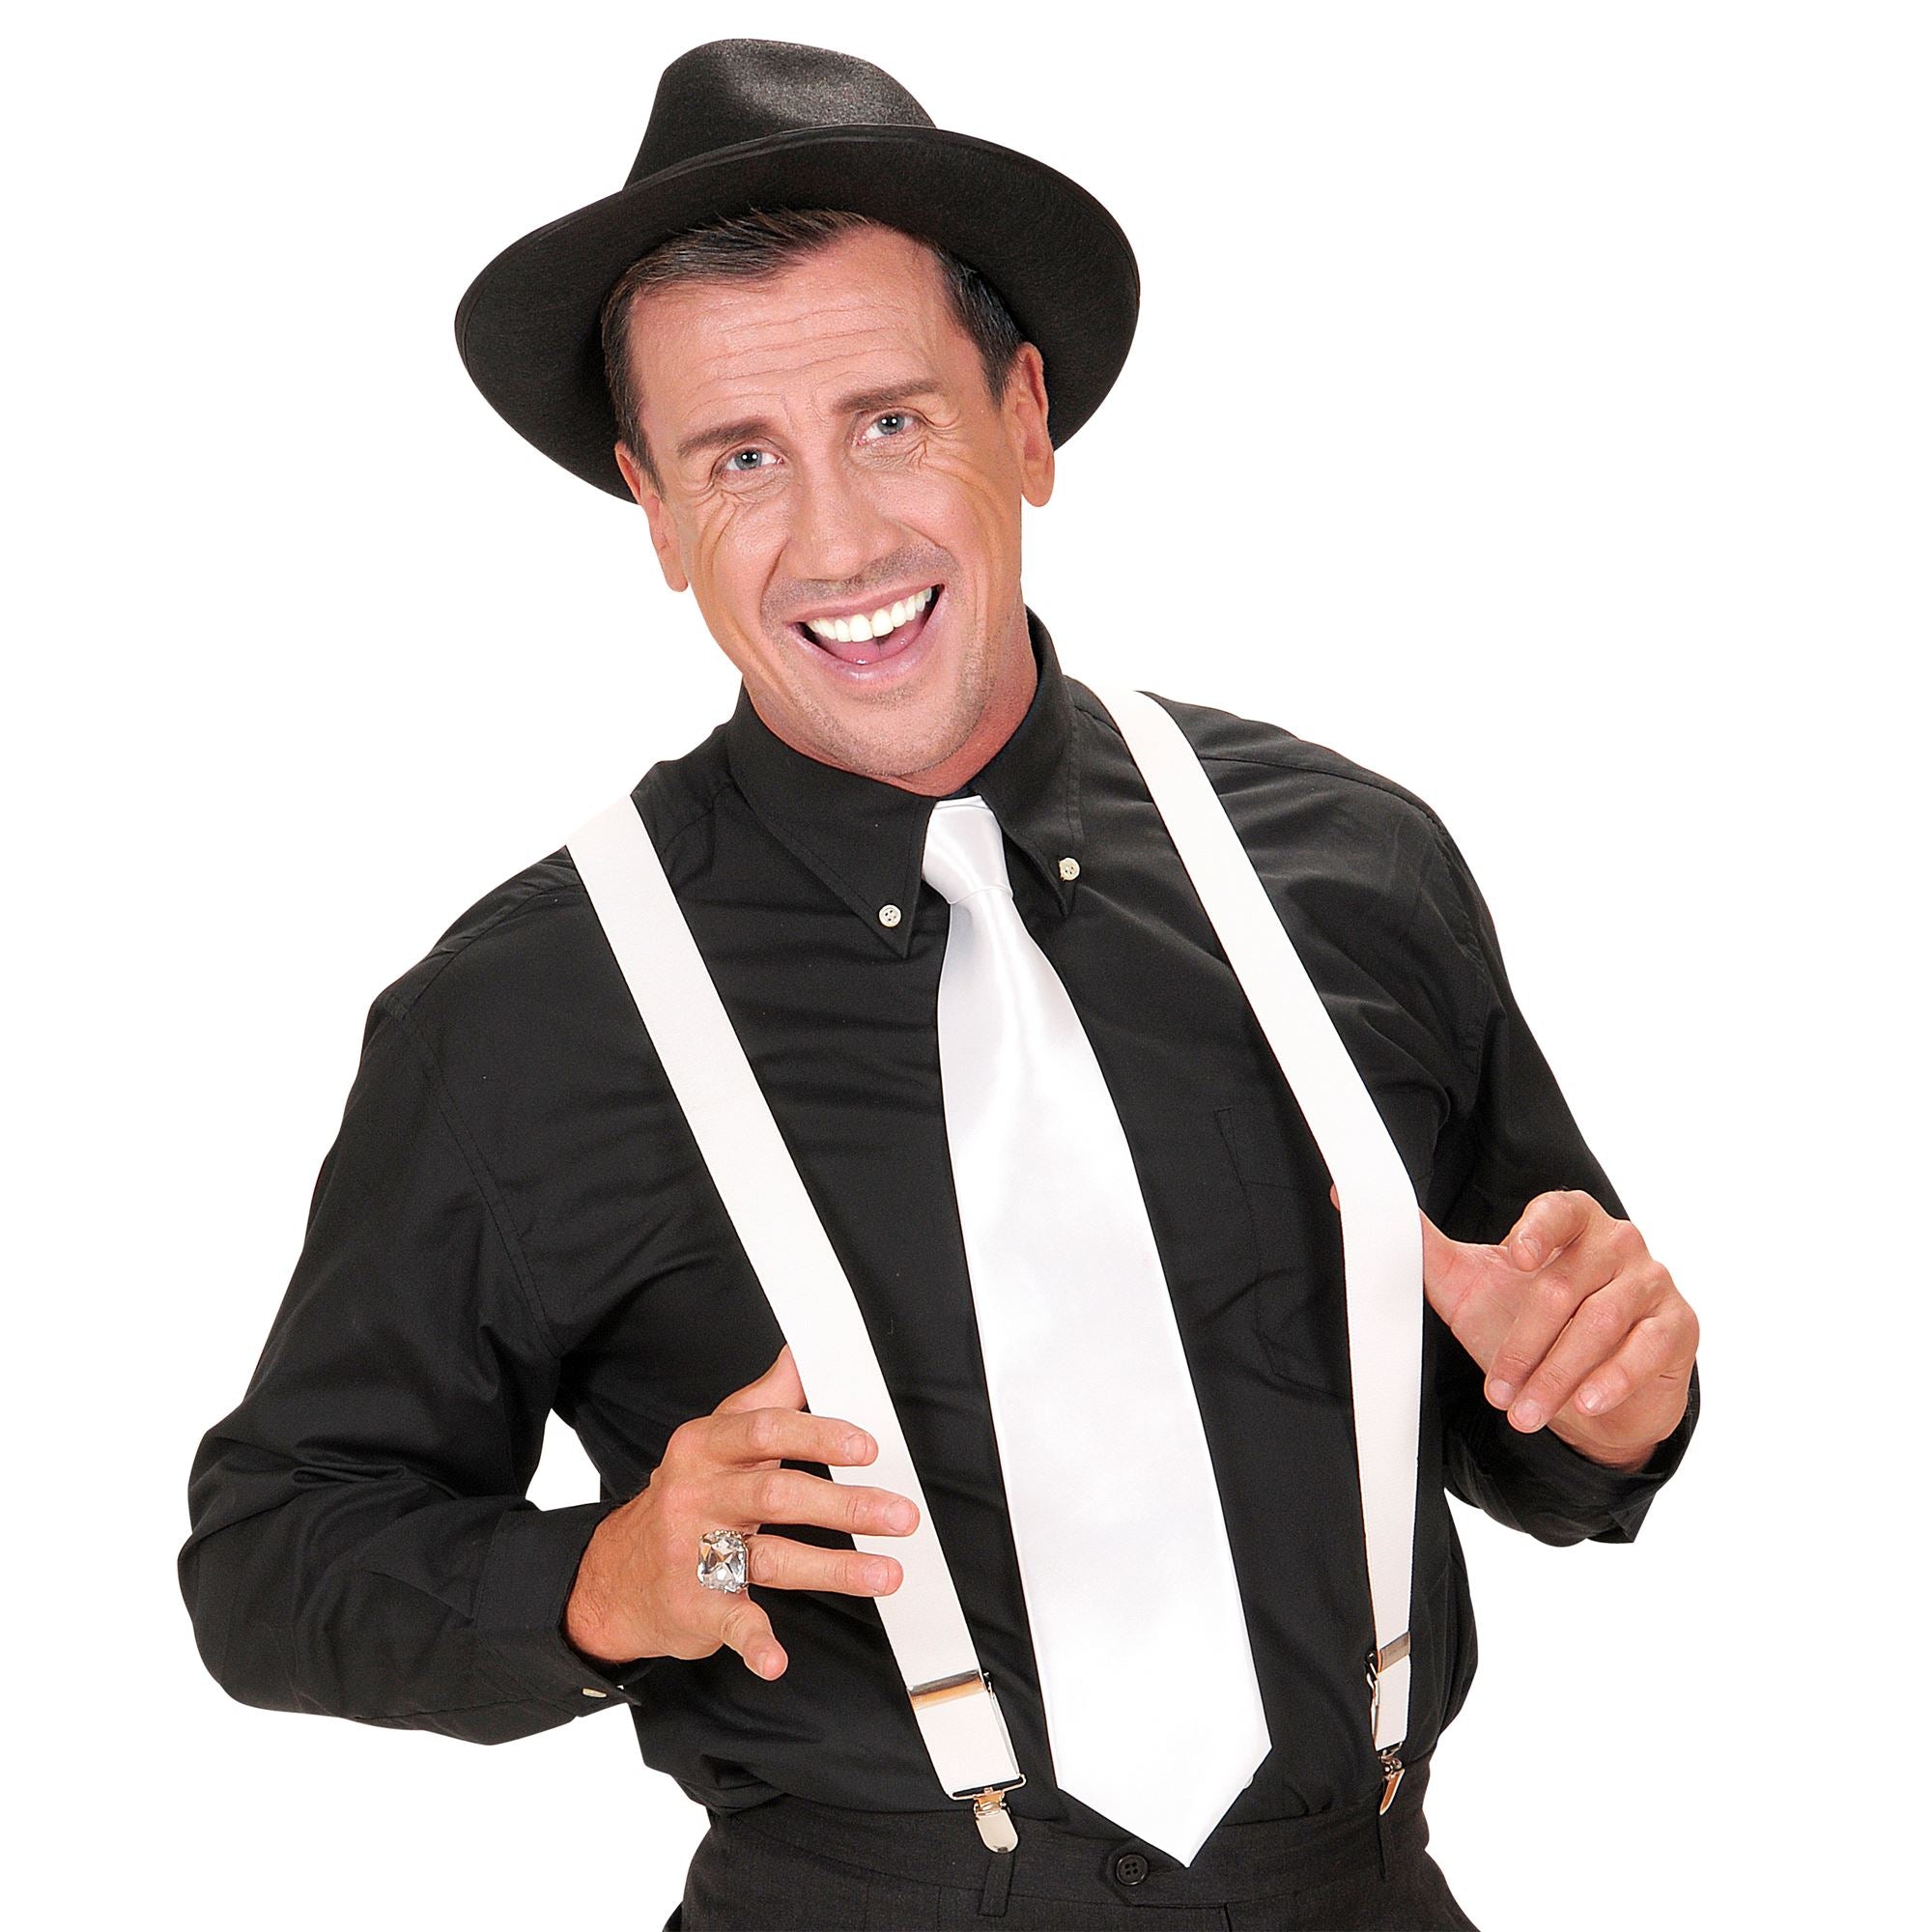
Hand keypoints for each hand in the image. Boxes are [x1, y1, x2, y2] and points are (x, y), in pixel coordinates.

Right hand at [564, 1344, 919, 1679]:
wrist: (613, 1576)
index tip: (867, 1447)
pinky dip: (754, 1643)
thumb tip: (801, 1353)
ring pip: (770, 1559)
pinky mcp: (694, 1606)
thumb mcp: (712, 1440)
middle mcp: (696, 1497)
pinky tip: (777, 1660)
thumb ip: (762, 1400)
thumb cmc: (686, 1498)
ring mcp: (693, 1555)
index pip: (764, 1432)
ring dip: (834, 1570)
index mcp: (703, 1448)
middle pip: (777, 1496)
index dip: (819, 1436)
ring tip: (888, 1574)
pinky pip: (729, 1623)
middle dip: (846, 1505)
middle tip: (901, 1515)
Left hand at [1331, 1184, 1697, 1468]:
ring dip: (1558, 1377)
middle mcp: (1619, 1242)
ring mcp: (1653, 1282)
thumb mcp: (1471, 1285)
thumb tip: (1346, 1194)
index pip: (1560, 1209)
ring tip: (1523, 1413)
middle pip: (1566, 1288)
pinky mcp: (1678, 1326)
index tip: (1513, 1258)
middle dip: (1526, 1348)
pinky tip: (1585, 1404)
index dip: (1537, 1229)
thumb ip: (1421, 1243)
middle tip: (1497, 1393)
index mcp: (1571, 1221)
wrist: (1590, 1385)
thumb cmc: (1525, 1322)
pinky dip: (1612, 1381)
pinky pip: (1645, 1352)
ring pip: (1601, 1325)